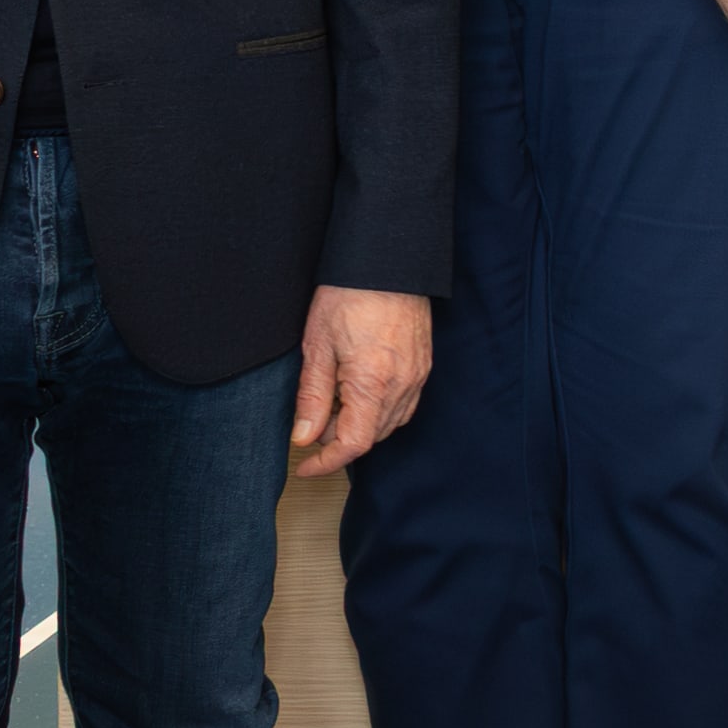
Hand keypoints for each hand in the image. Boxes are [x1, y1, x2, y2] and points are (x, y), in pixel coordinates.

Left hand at [290, 285, 434, 476]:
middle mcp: (403, 385)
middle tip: (310, 422)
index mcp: (374, 382)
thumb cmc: (349, 295)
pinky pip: (403, 405)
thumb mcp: (317, 346)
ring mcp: (418, 376)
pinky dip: (379, 410)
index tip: (305, 467)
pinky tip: (358, 393)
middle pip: (372, 437)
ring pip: (388, 424)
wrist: (388, 260)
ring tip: (332, 403)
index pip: (353, 444)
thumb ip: (311, 397)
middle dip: (338, 439)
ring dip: (359, 425)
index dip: (327, 463)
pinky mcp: (423, 366)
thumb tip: (304, 438)